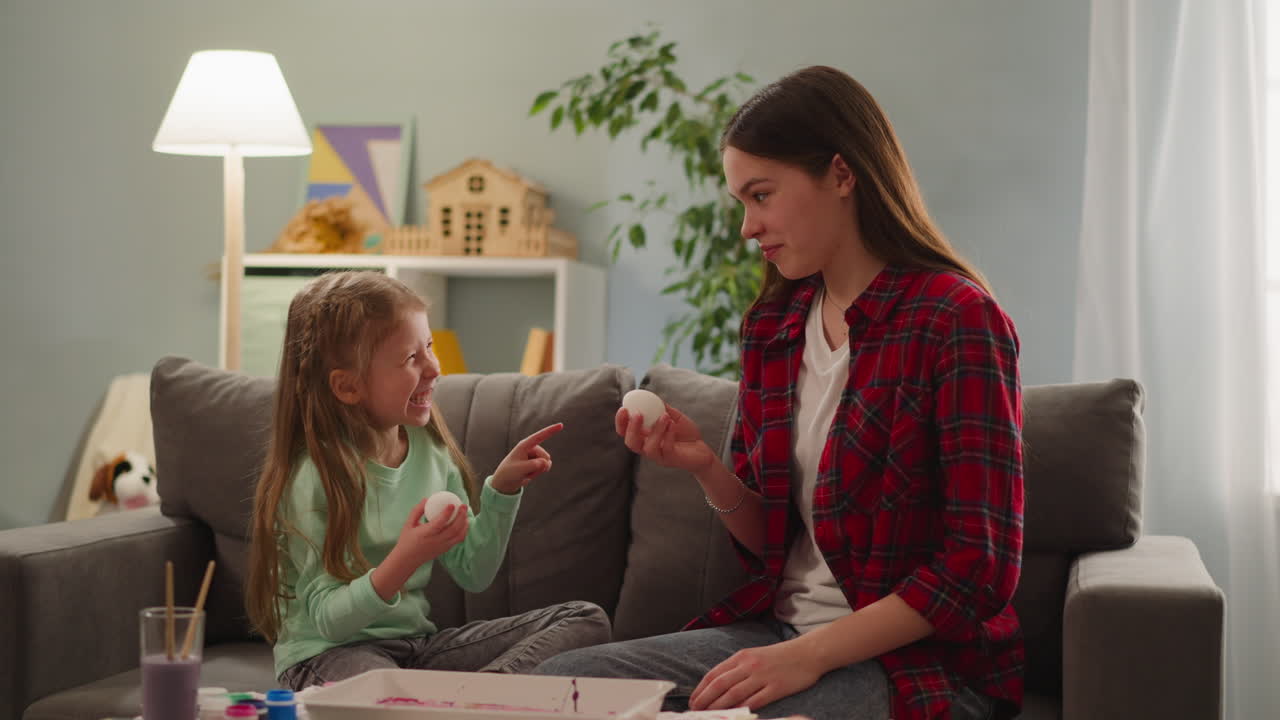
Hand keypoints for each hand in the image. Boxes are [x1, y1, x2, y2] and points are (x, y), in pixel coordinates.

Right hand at [393, 497, 469, 567]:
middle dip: (461, 516)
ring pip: (458, 535)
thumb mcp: (408, 524)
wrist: (407, 560)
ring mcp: (442, 546)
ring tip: (465, 512)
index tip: (451, 504)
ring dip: (464, 523)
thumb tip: (427, 499)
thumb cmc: (406, 540)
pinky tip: (463, 522)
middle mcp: (436, 541)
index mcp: (425, 534)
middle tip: (463, 505)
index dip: (447, 513)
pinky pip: (458, 540)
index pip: (439, 523)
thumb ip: (417, 511)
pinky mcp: (445, 549)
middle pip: (453, 529)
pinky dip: (463, 531)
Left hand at [491, 423, 563, 493]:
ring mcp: (535, 455)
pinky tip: (528, 474)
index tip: (561, 425)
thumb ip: (534, 465)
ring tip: (525, 472)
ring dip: (537, 471)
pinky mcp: (537, 462)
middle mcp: (531, 448)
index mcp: (524, 445)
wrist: (505, 481)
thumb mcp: (520, 469)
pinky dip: (538, 473)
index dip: (550, 430)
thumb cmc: (509, 472)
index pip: (539, 436)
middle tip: (525, 471)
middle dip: (539, 467)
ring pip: (546, 463)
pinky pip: (545, 468)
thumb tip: (547, 463)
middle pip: (545, 457)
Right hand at [617, 404, 714, 474]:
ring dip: (655, 430)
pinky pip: (666, 449)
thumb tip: (652, 396)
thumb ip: (663, 409)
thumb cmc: (686, 434)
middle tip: (637, 414)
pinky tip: (673, 425)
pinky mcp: (671, 460)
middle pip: (631, 443)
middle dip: (631, 428)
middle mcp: (648, 447)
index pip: (625, 432)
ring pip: (648, 448)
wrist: (703, 450)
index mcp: (644, 437)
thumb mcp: (674, 418)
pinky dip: (668, 435)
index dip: (620, 422)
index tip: (623, 408)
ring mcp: (659, 455)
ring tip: (665, 417)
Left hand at [689, 640, 824, 711]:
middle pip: (720, 684)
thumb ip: (737, 668)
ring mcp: (763, 676)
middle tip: (694, 711)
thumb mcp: (754, 656)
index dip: (701, 689)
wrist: (807, 653)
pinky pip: (755, 700)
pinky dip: (742, 709)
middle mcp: (750, 665)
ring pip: (734, 694)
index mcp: (742, 656)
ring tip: (708, 716)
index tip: (692, 700)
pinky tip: (734, 716)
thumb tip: (717, 685)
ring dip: (718, 707)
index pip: (714, 674)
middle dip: (704, 699)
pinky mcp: (776, 687)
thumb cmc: (779, 657)